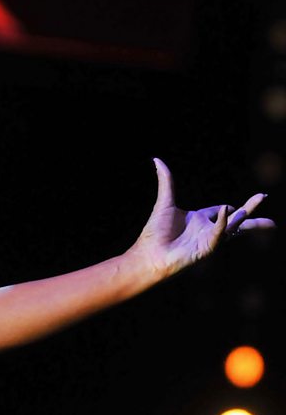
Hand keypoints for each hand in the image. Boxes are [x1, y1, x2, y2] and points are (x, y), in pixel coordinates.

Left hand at [129, 158, 273, 279]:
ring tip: (265, 211)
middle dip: (250, 208)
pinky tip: (228, 209)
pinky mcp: (207, 247)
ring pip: (234, 225)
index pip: (219, 210)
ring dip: (248, 218)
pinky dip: (223, 221)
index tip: (237, 206)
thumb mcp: (164, 202)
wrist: (149, 255)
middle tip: (263, 196)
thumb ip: (166, 182)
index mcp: (198, 219)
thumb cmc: (155, 232)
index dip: (228, 207)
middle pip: (234, 218)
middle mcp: (206, 228)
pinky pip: (218, 232)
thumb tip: (157, 160)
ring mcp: (208, 238)